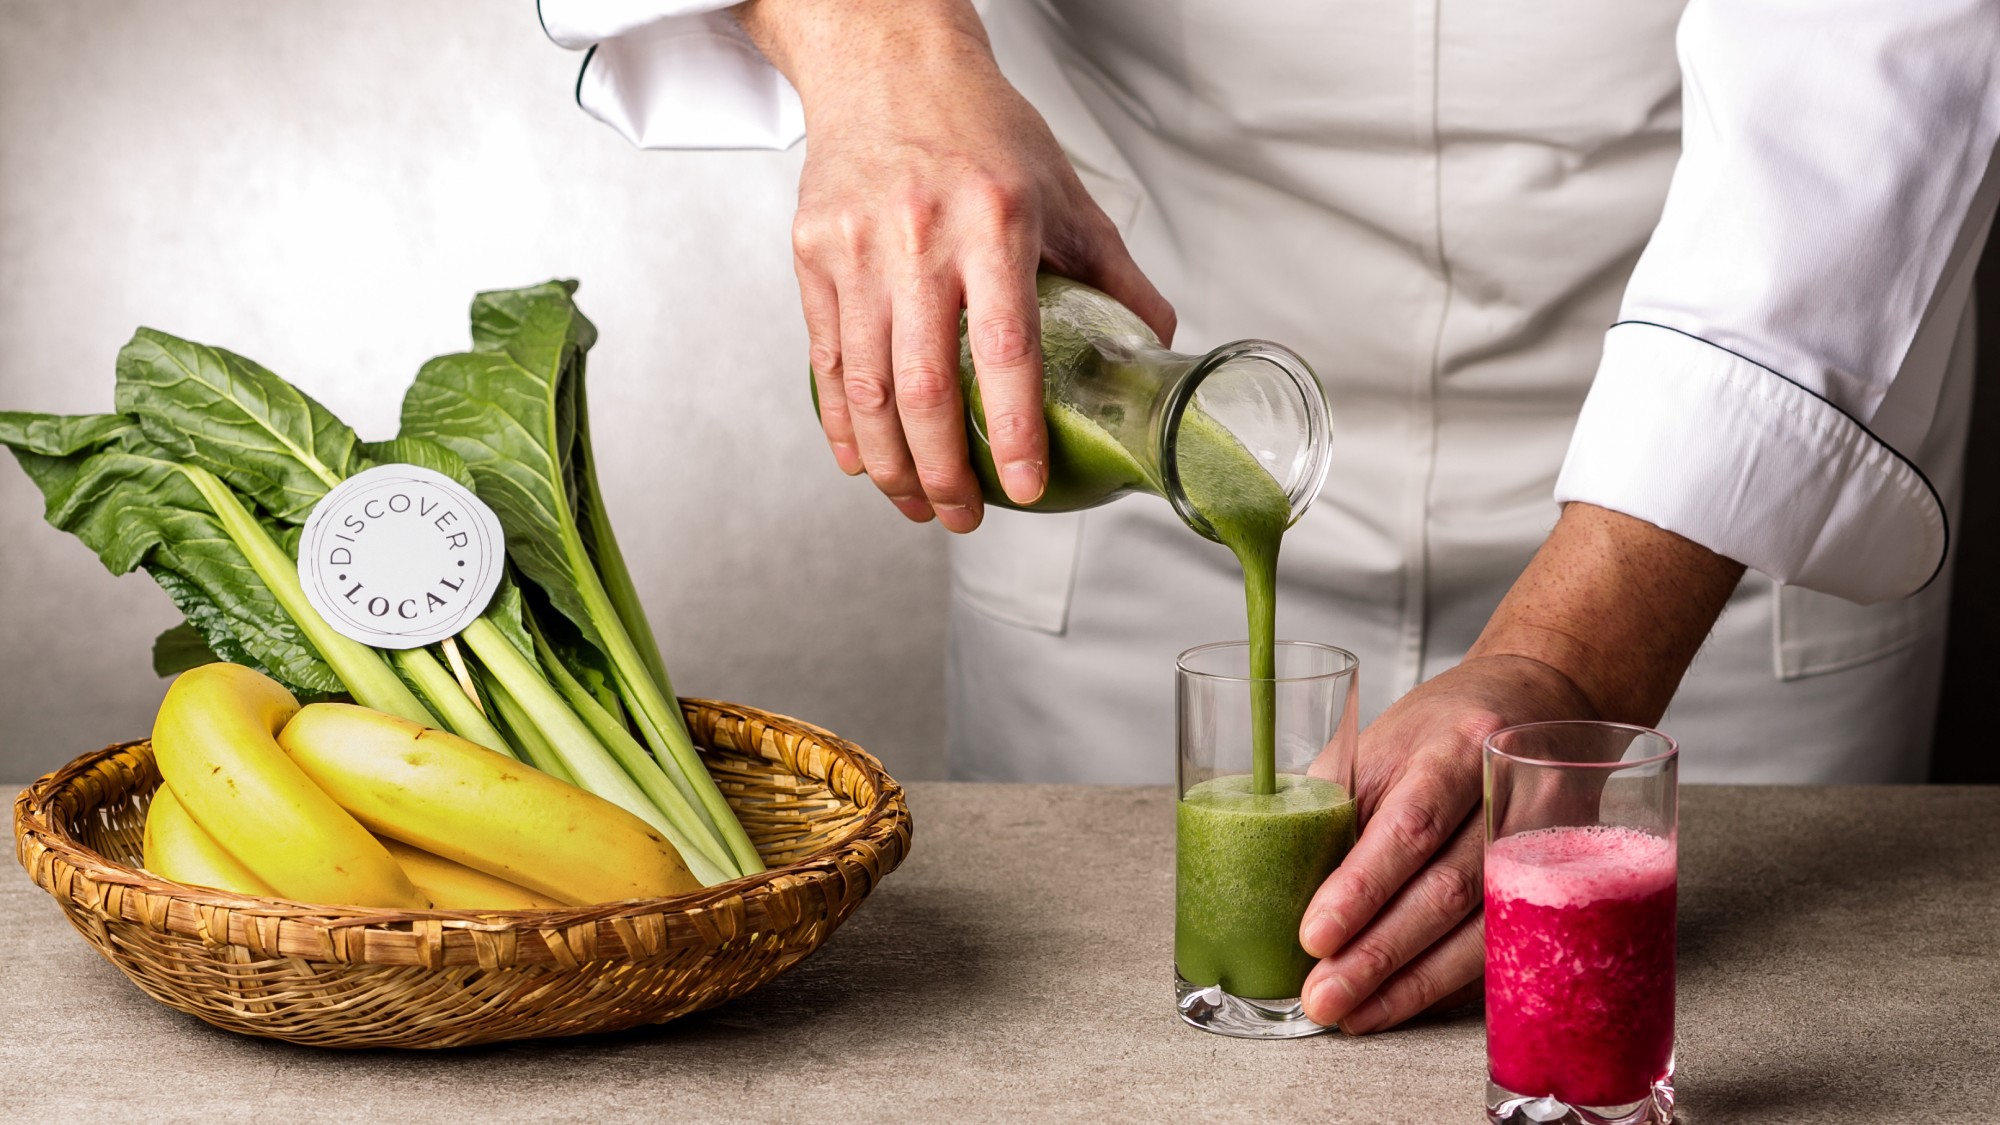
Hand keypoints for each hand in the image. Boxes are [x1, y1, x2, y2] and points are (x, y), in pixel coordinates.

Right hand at [739, 0, 1173, 531]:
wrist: (886, 63)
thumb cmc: (981, 127)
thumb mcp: (1064, 193)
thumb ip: (1114, 275)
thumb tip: (1159, 347)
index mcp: (995, 222)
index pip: (1007, 349)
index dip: (1015, 430)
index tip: (1025, 487)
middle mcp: (920, 237)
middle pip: (924, 388)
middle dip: (944, 472)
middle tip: (966, 518)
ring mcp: (857, 248)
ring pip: (867, 387)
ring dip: (891, 465)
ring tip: (918, 504)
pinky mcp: (814, 253)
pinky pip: (825, 359)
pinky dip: (843, 423)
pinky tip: (863, 460)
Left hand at [1298, 654, 1595, 1031]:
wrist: (1535, 705)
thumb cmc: (1441, 727)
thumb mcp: (1379, 744)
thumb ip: (1337, 806)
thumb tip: (1280, 884)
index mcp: (1459, 746)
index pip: (1409, 826)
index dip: (1361, 887)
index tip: (1314, 935)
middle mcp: (1511, 795)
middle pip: (1446, 890)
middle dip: (1378, 954)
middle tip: (1323, 996)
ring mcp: (1544, 844)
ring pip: (1480, 931)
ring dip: (1411, 984)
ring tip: (1353, 1013)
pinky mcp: (1557, 884)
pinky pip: (1499, 946)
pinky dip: (1445, 982)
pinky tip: (1401, 1003)